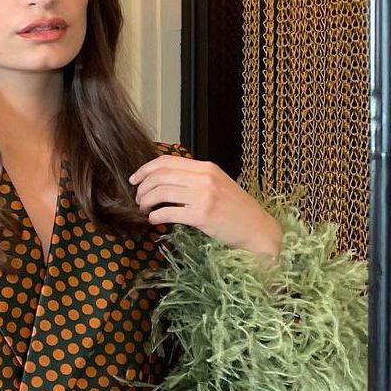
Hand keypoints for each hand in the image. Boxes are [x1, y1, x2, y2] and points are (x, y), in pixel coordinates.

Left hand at [128, 154, 282, 258]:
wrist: (256, 228)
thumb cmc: (235, 209)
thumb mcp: (217, 185)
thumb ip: (194, 179)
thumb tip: (163, 180)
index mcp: (206, 168)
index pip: (167, 161)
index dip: (145, 169)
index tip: (134, 180)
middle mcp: (204, 178)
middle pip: (160, 176)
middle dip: (143, 188)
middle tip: (138, 199)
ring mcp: (204, 196)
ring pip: (161, 193)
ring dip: (146, 202)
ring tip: (145, 210)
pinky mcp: (202, 215)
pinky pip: (168, 212)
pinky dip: (155, 216)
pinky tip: (154, 220)